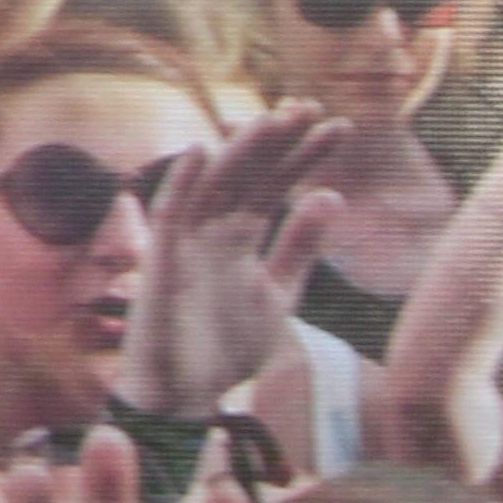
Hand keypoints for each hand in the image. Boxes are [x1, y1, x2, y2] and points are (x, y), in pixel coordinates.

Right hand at [114, 106, 346, 418]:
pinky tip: (203, 150)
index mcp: (240, 237)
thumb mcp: (279, 293)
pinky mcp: (162, 260)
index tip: (339, 127)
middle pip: (248, 174)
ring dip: (241, 151)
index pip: (275, 185)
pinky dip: (183, 181)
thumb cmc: (226, 347)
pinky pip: (169, 213)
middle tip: (311, 107)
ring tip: (275, 118)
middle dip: (278, 142)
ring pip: (214, 184)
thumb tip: (332, 196)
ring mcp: (186, 241)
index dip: (304, 156)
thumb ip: (301, 247)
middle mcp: (213, 230)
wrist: (187, 395)